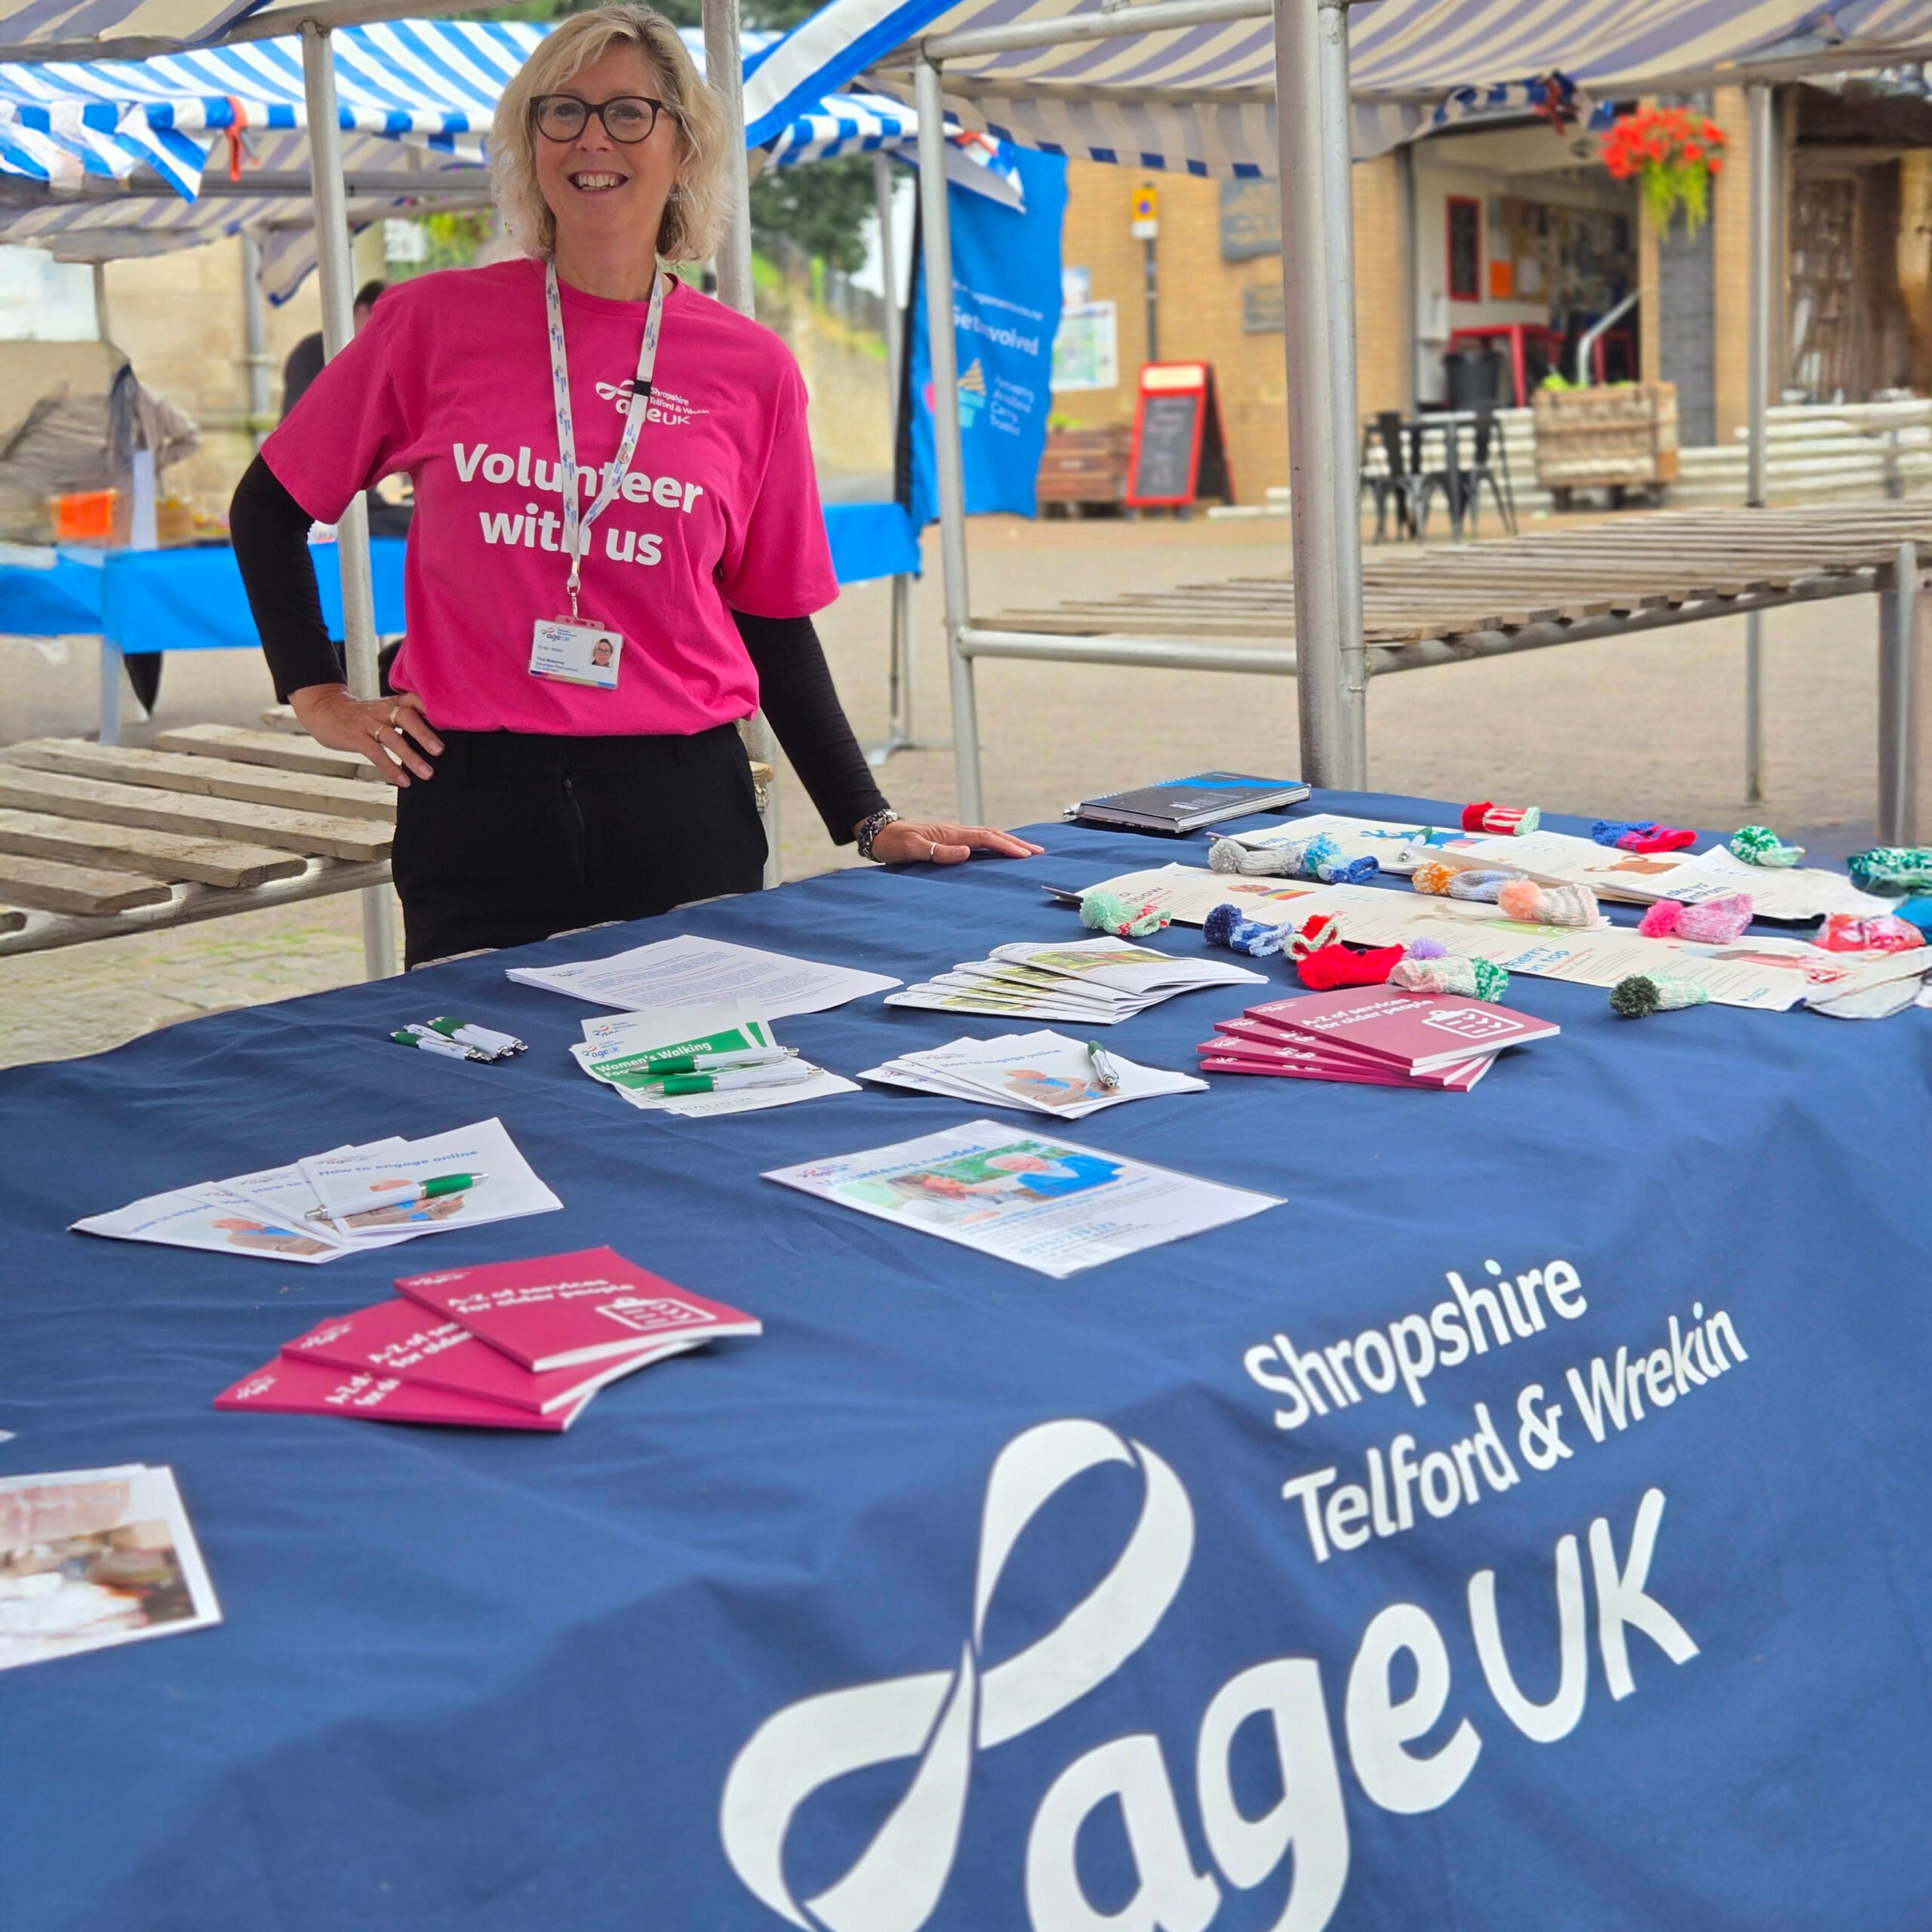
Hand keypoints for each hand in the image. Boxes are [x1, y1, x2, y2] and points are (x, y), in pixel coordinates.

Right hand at [288, 682, 442, 787]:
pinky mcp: (355, 737)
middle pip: (406, 717)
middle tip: (440, 750)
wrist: (323, 709)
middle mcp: (382, 711)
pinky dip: (391, 767)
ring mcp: (368, 724)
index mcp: (391, 703)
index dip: (431, 708)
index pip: (414, 701)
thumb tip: (435, 733)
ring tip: (427, 773)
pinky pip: (375, 753)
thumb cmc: (360, 714)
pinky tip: (404, 781)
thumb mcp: (382, 710)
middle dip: (424, 733)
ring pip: (392, 738)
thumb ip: (405, 717)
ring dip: (411, 757)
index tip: (450, 721)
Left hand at [866, 818, 1044, 865]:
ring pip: (989, 836)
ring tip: (1028, 851)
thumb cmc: (894, 843)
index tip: (1025, 855)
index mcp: (951, 833)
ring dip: (1009, 842)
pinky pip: (980, 840)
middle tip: (1039, 852)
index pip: (986, 838)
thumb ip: (937, 851)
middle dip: (1017, 843)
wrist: (881, 834)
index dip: (1006, 846)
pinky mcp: (951, 840)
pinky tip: (1002, 849)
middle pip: (993, 834)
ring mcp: (955, 835)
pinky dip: (996, 844)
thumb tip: (966, 851)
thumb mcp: (912, 849)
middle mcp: (956, 831)